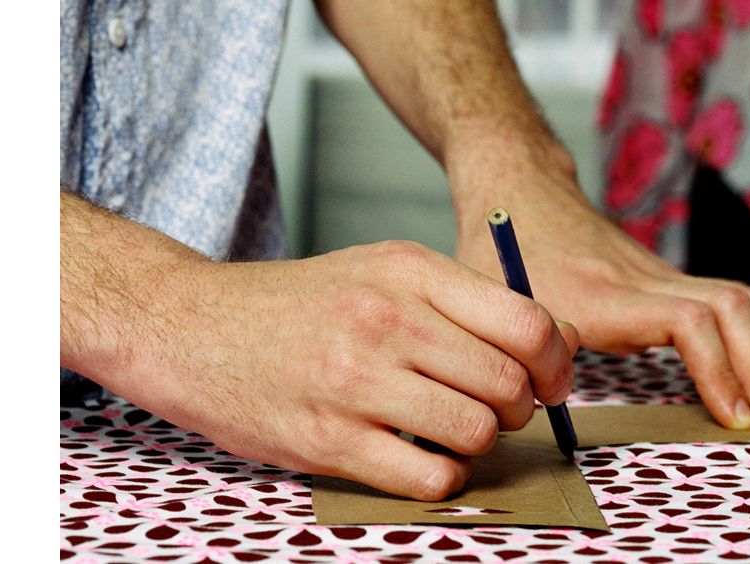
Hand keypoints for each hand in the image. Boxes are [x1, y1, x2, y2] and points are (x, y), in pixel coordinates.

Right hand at [119, 240, 577, 500]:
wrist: (192, 326)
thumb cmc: (300, 303)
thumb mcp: (383, 270)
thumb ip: (463, 301)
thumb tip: (554, 342)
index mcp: (410, 271)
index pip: (526, 322)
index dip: (557, 361)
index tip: (553, 380)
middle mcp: (388, 320)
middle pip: (508, 383)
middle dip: (521, 407)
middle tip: (501, 410)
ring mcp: (356, 381)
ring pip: (476, 432)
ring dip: (480, 443)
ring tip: (455, 432)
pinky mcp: (329, 440)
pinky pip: (428, 476)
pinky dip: (442, 477)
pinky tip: (422, 458)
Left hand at [450, 141, 749, 430]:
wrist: (520, 192)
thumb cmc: (499, 254)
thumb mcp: (492, 308)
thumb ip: (520, 353)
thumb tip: (551, 403)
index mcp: (606, 295)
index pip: (688, 321)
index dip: (719, 369)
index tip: (735, 419)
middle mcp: (646, 280)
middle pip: (734, 307)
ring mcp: (662, 276)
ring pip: (743, 301)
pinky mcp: (668, 281)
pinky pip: (732, 304)